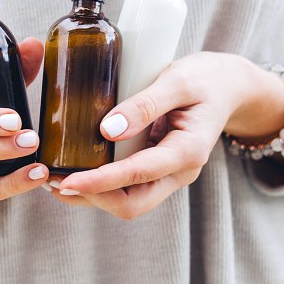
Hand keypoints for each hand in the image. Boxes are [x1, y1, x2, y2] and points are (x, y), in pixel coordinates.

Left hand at [48, 52, 283, 219]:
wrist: (230, 86)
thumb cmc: (206, 79)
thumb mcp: (178, 81)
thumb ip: (145, 104)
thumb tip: (107, 129)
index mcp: (188, 152)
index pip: (137, 176)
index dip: (99, 182)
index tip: (66, 181)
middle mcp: (179, 172)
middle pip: (132, 204)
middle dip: (92, 198)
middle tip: (53, 182)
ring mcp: (170, 173)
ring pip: (129, 200)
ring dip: (93, 195)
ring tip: (56, 179)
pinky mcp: (159, 168)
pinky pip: (129, 186)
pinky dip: (102, 184)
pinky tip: (77, 169)